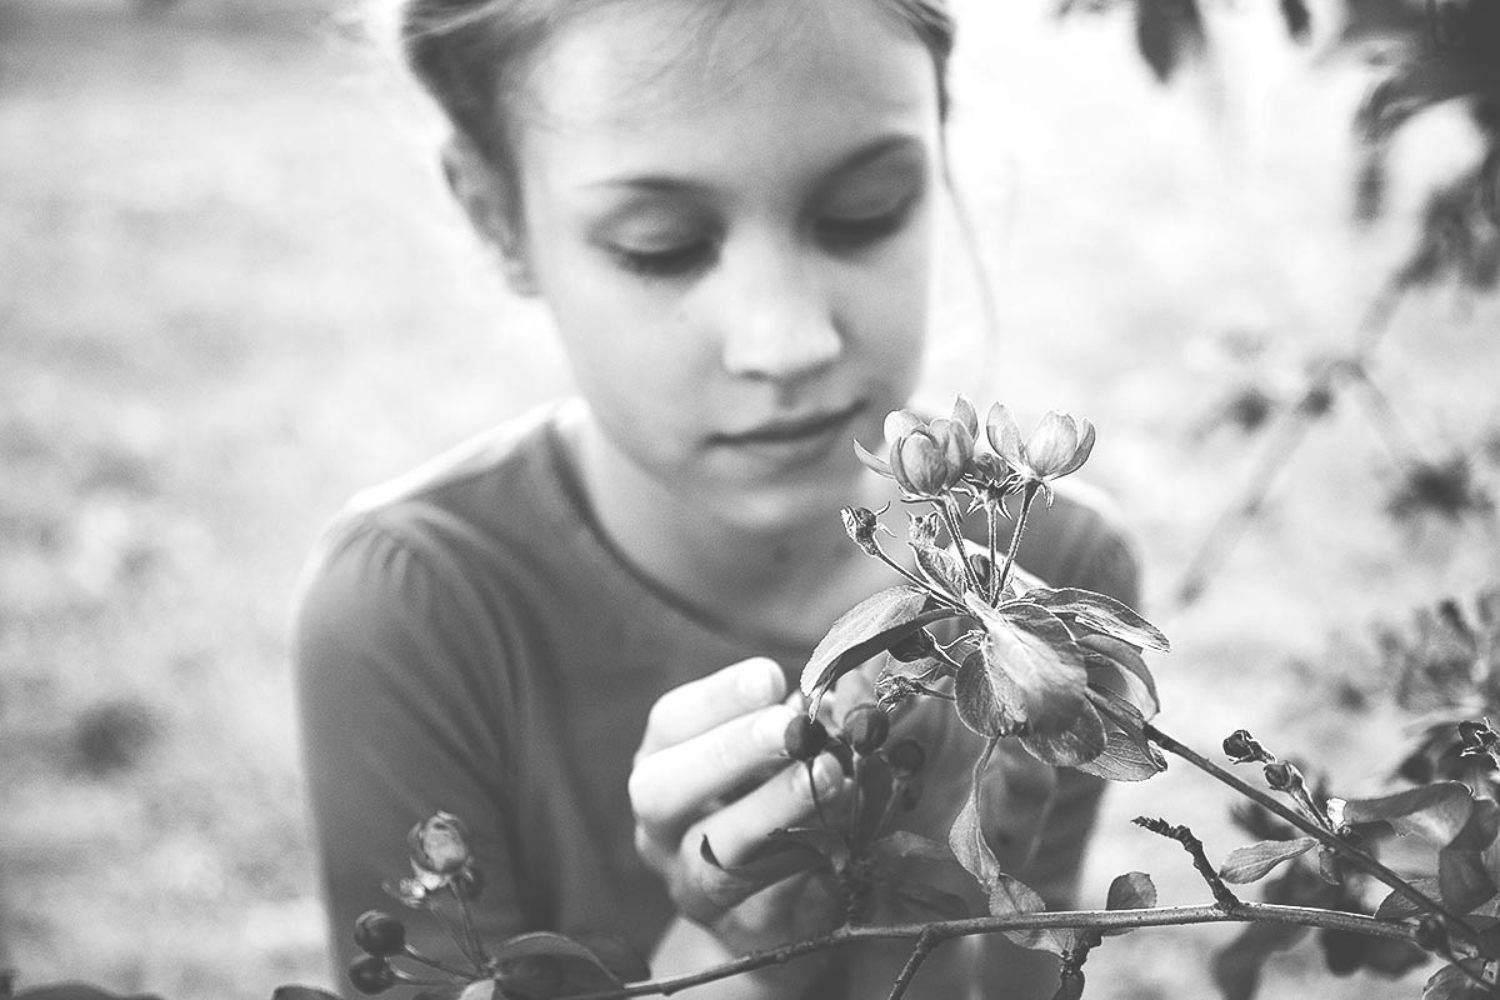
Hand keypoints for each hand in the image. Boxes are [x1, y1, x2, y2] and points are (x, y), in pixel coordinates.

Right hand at [630, 657, 846, 951]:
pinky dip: (808, 859)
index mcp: (663, 767)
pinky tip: (845, 832)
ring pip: (715, 851)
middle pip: (662, 790)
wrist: (775, 913)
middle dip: (730, 751)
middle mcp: (660, 829)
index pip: (669, 724)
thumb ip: (796, 720)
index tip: (770, 677)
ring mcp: (692, 886)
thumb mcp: (773, 757)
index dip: (717, 698)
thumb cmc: (772, 806)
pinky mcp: (742, 930)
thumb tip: (847, 680)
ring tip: (832, 773)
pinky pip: (768, 898)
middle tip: (791, 728)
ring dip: (775, 808)